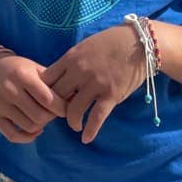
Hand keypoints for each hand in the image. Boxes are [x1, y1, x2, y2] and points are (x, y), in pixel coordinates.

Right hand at [0, 54, 69, 142]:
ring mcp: (0, 105)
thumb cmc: (19, 69)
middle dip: (52, 117)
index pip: (47, 99)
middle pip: (39, 116)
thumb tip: (76, 98)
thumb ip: (53, 83)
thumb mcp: (36, 68)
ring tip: (44, 117)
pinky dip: (27, 137)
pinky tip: (35, 130)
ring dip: (42, 126)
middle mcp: (9, 90)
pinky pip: (13, 135)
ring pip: (29, 126)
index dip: (62, 107)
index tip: (67, 108)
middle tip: (55, 112)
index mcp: (22, 76)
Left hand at [41, 25, 145, 143]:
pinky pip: (97, 117)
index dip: (42, 91)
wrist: (139, 43)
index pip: (46, 79)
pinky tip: (86, 139)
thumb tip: (57, 78)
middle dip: (54, 108)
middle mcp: (79, 71)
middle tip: (58, 115)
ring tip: (74, 125)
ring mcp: (96, 84)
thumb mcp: (84, 47)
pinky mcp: (112, 95)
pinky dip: (90, 130)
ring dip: (71, 121)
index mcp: (70, 58)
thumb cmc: (110, 42)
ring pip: (73, 110)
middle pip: (56, 96)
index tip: (45, 99)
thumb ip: (70, 62)